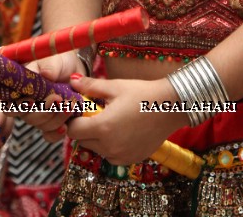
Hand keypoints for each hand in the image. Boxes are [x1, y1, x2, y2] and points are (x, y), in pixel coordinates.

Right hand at [15, 53, 81, 140]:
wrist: (75, 70)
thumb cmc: (58, 62)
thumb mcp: (53, 60)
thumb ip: (48, 67)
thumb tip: (46, 75)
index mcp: (19, 89)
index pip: (10, 103)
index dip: (18, 106)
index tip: (32, 101)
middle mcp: (26, 104)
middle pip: (27, 117)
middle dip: (43, 111)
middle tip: (58, 99)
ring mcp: (39, 115)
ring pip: (41, 125)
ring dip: (55, 118)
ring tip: (70, 106)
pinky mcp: (52, 123)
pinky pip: (50, 135)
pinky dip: (57, 133)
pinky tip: (65, 127)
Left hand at [64, 74, 187, 165]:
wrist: (171, 107)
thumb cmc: (142, 93)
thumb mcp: (115, 86)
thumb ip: (90, 86)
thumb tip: (71, 81)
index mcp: (103, 127)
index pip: (73, 131)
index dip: (74, 120)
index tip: (81, 112)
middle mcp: (109, 146)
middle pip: (83, 141)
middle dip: (85, 128)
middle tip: (97, 115)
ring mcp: (121, 156)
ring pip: (97, 149)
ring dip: (98, 138)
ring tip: (112, 122)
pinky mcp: (131, 160)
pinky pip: (111, 156)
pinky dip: (111, 147)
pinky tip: (122, 132)